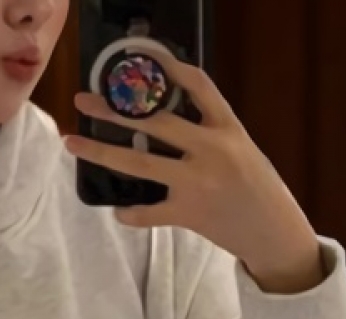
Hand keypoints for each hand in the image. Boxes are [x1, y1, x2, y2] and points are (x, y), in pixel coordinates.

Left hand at [66, 49, 325, 293]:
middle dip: (115, 110)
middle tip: (85, 101)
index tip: (141, 60)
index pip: (198, 86)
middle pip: (155, 123)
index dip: (169, 70)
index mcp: (228, 128)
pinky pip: (147, 213)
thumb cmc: (256, 187)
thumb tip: (163, 122)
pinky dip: (130, 213)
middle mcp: (211, 150)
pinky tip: (119, 211)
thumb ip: (208, 133)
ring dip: (101, 152)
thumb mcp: (241, 148)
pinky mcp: (188, 213)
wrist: (273, 231)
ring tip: (73, 142)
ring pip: (139, 163)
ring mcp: (197, 182)